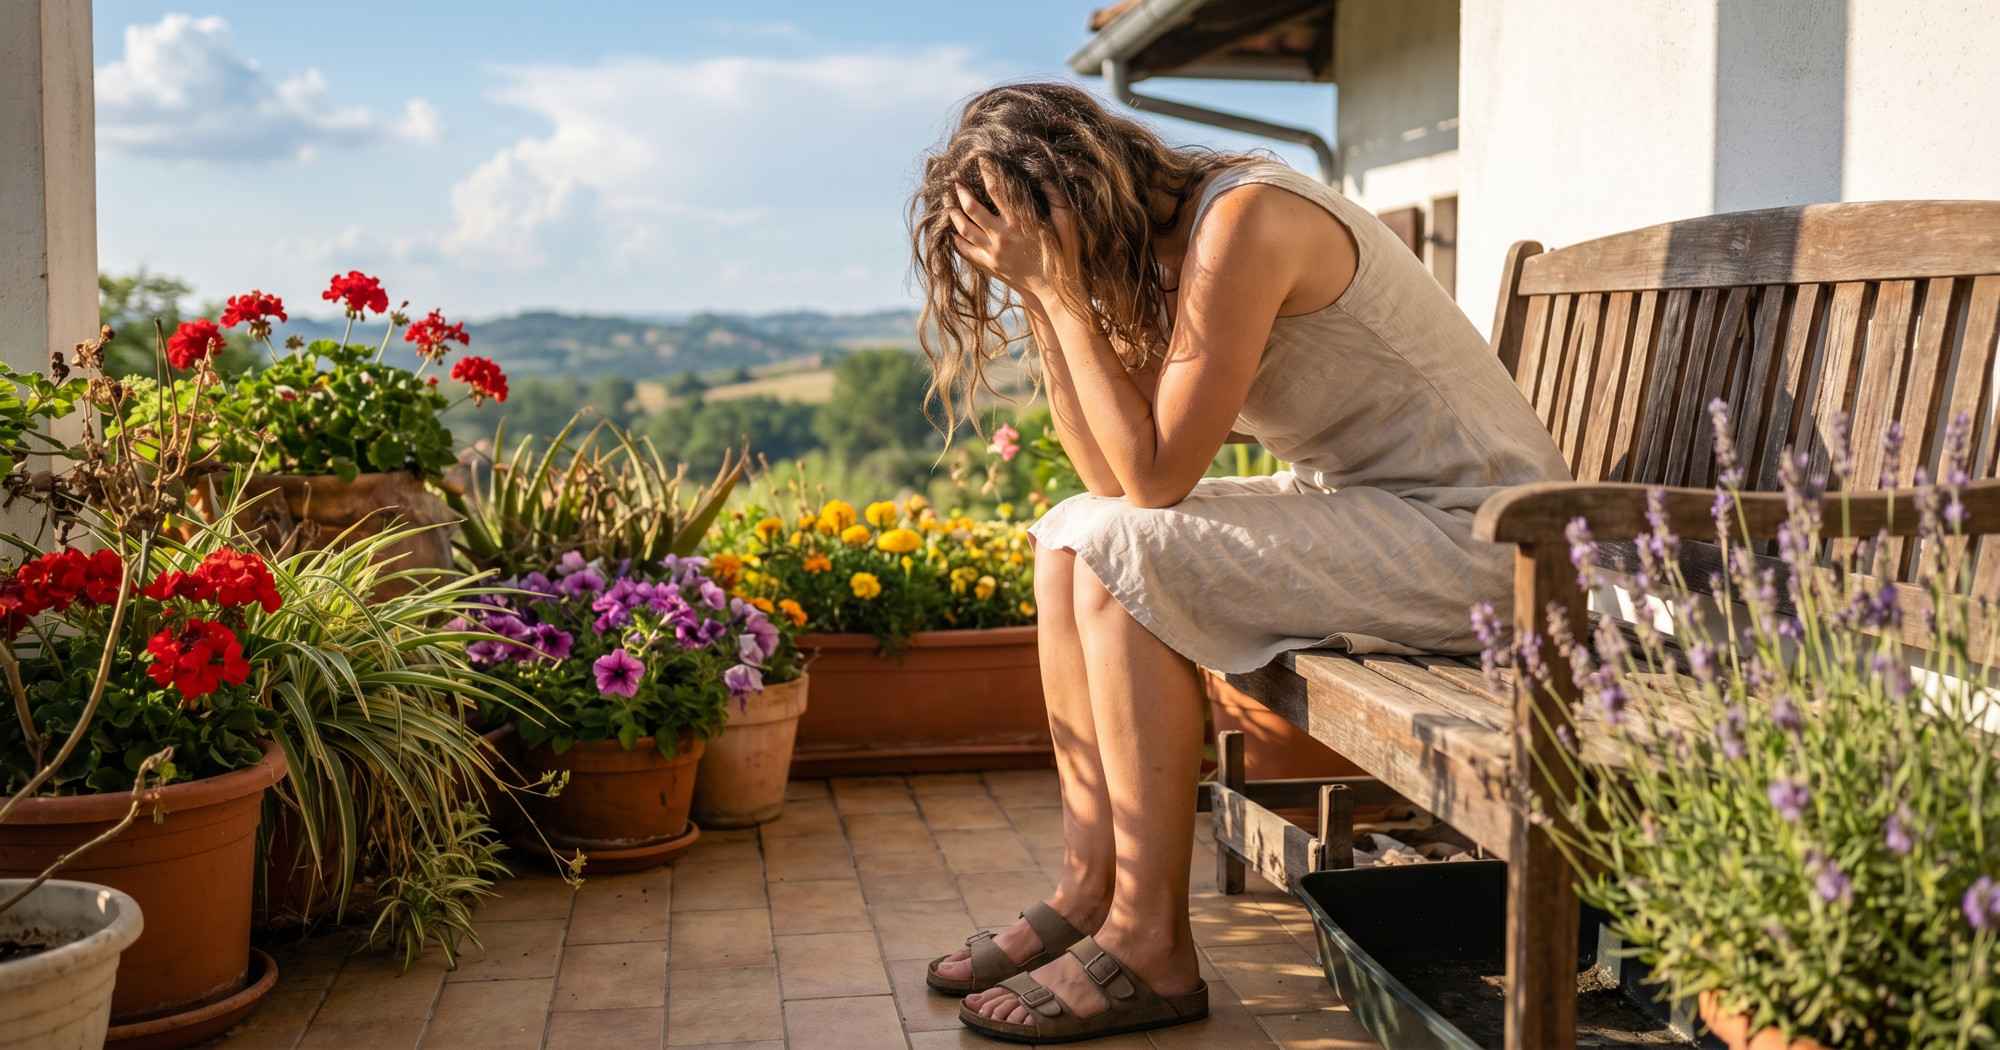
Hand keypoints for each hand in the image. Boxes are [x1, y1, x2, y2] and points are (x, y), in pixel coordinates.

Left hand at [949, 158, 1078, 301]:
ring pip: (963, 229)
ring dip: (953, 213)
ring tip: (948, 202)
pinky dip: (956, 240)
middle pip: (971, 208)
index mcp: (1020, 222)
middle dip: (961, 192)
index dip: (987, 171)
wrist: (1055, 292)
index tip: (981, 159)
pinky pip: (965, 251)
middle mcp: (1002, 236)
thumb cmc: (1063, 256)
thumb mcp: (1066, 225)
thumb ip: (1057, 200)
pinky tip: (952, 231)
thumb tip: (1045, 179)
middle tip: (955, 181)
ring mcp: (993, 253)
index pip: (996, 190)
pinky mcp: (989, 266)